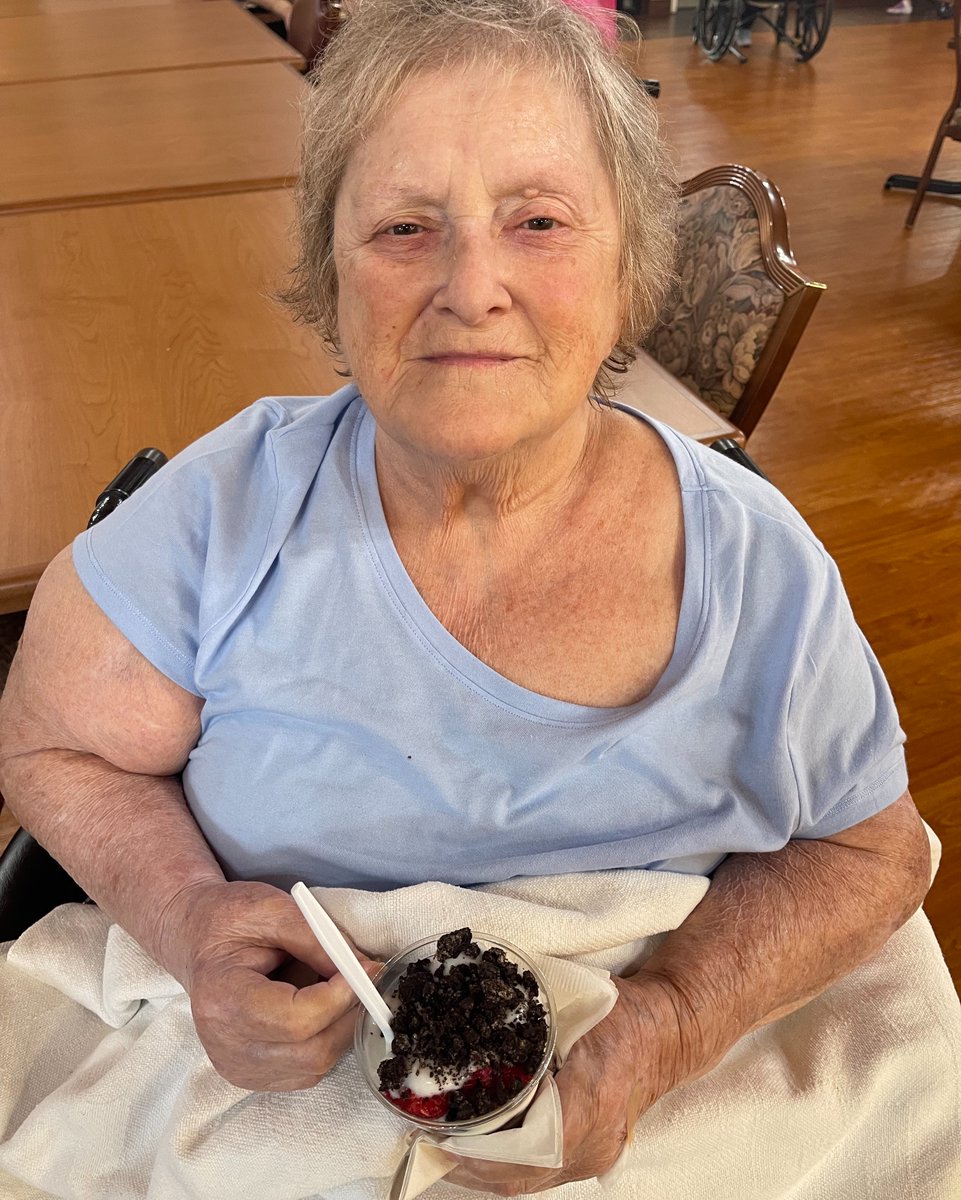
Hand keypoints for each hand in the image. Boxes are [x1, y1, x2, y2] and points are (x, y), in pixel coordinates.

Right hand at [156, 879, 376, 1091]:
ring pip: (314, 1065)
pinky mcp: (249, 1075)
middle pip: (310, 1051)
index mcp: (222, 999)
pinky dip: (325, 1042)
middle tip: (363, 979)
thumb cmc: (230, 919)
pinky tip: (318, 1011)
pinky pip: (306, 1071)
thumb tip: (365, 971)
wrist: (196, 938)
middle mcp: (225, 1045)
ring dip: (340, 1028)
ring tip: (335, 990)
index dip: (340, 997)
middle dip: (348, 1014)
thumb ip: (320, 942)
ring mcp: (236, 1067)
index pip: (296, 1020)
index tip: (366, 969)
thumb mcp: (274, 910)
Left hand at [444, 975, 682, 1195]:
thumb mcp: (572, 1002)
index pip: (523, 1148)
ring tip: (443, 1147)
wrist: (671, 1030)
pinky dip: (506, 1165)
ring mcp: (596, 1156)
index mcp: (587, 1103)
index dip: (478, 1151)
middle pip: (519, 1176)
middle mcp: (593, 1142)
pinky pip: (542, 1174)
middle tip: (428, 1142)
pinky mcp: (595, 1155)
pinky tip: (479, 1149)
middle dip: (469, 1167)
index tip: (440, 1137)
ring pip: (528, 1181)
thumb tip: (470, 1012)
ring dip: (484, 1171)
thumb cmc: (624, 1012)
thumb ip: (526, 1017)